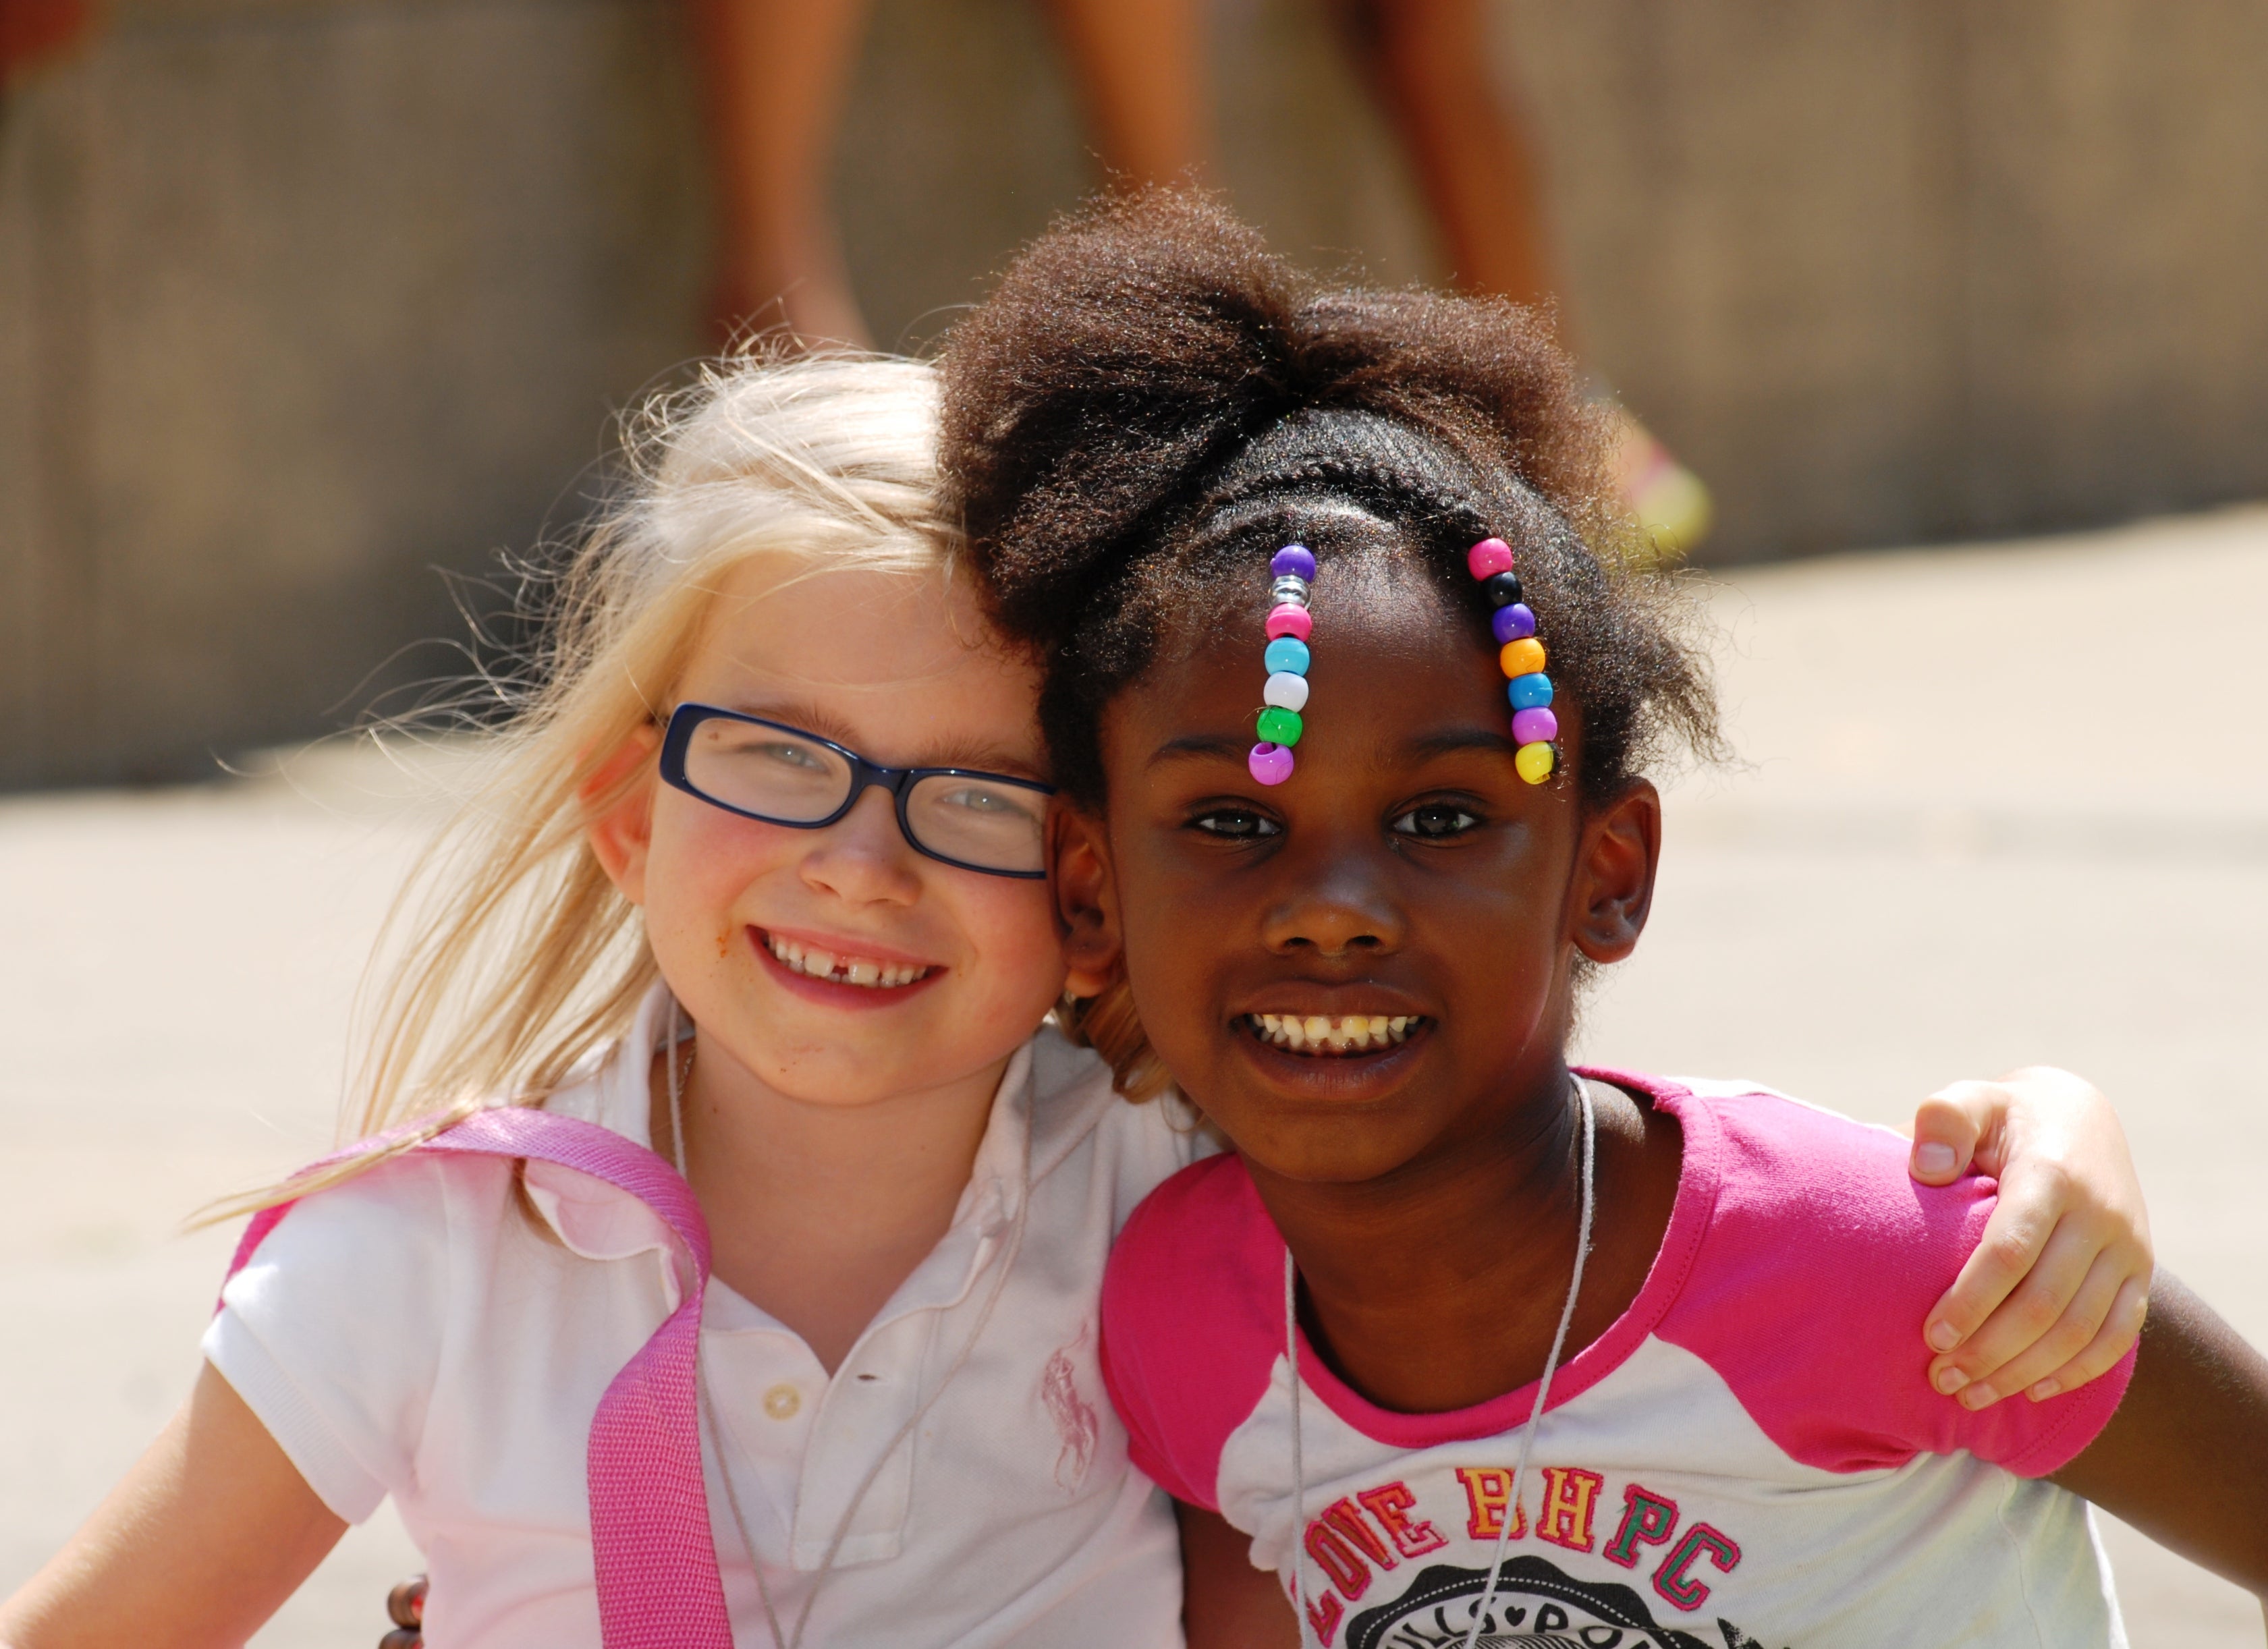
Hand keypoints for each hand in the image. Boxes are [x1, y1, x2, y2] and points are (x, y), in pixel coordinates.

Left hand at [1907, 1068, 2151, 1408]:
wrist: (2082, 1119)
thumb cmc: (2004, 1116)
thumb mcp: (1972, 1100)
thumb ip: (1944, 1120)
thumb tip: (1925, 1168)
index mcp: (2052, 1174)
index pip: (2011, 1252)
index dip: (1971, 1300)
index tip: (1930, 1336)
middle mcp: (2100, 1215)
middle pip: (2046, 1303)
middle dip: (1990, 1350)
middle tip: (1940, 1377)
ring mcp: (2128, 1247)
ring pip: (2081, 1330)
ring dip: (2024, 1371)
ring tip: (1969, 1394)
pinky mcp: (2141, 1271)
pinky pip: (2118, 1335)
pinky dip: (2076, 1370)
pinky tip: (2030, 1390)